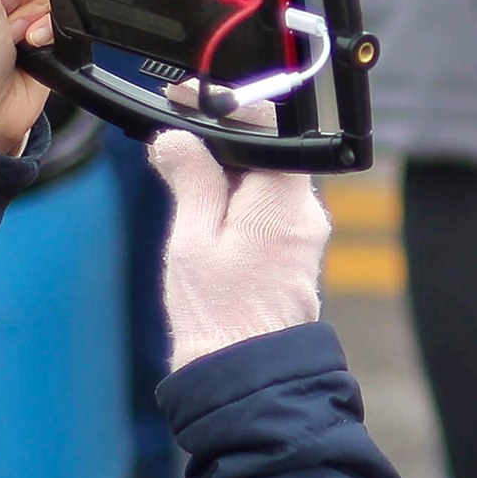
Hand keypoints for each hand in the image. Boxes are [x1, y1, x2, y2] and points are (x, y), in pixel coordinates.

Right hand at [146, 127, 325, 369]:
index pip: (266, 124)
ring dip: (224, 173)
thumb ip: (190, 179)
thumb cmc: (219, 316)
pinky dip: (236, 200)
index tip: (186, 101)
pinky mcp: (294, 253)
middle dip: (218, 142)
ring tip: (179, 179)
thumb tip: (176, 139)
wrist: (246, 376)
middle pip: (265, 151)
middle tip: (172, 144)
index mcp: (284, 199)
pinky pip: (267, 207)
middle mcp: (304, 212)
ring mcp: (303, 234)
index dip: (223, 106)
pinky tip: (202, 212)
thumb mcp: (193, 238)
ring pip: (264, 179)